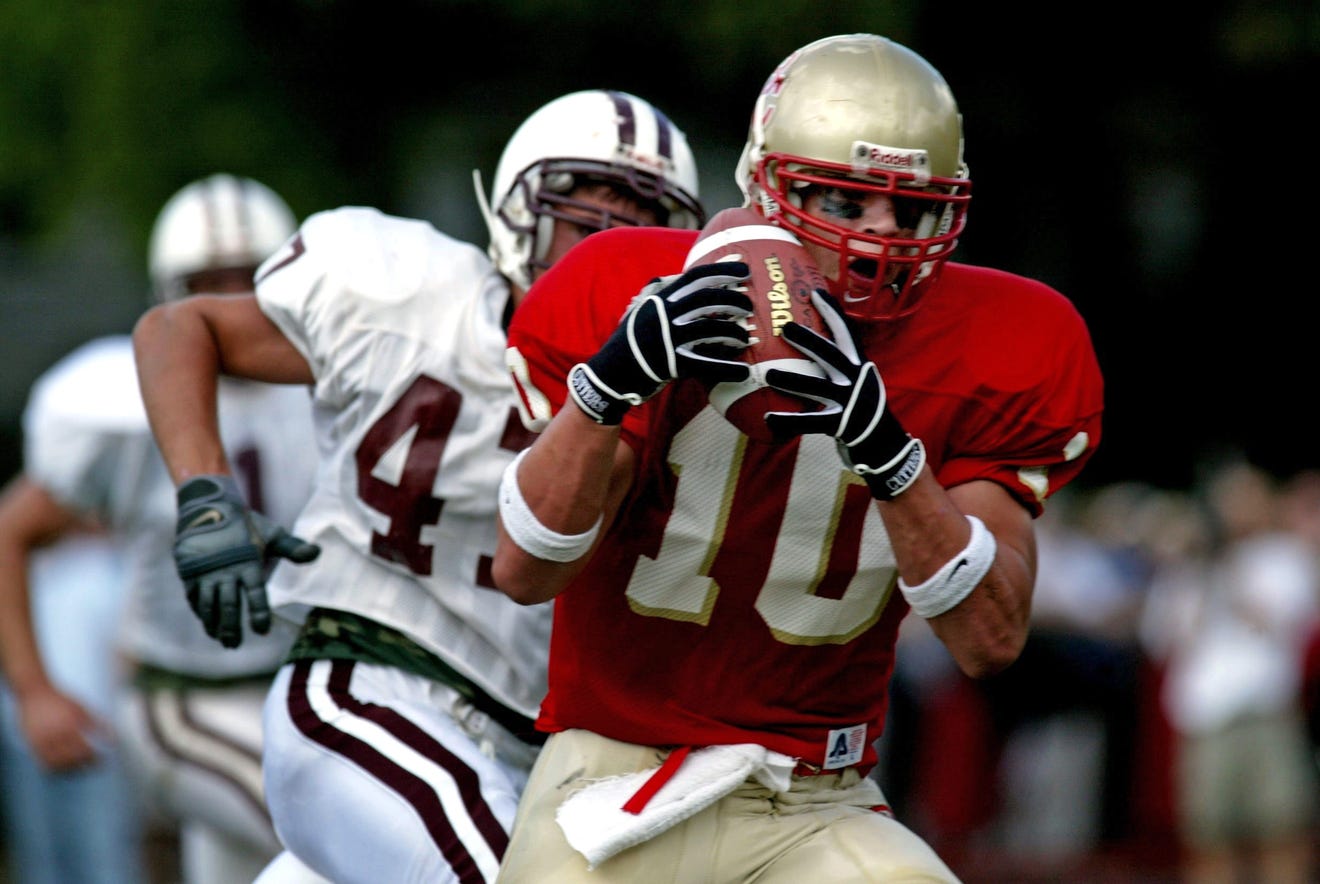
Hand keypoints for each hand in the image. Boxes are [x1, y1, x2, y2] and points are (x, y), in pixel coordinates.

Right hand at [18, 684, 104, 770]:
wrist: (34, 692)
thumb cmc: (61, 700)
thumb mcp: (82, 708)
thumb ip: (98, 723)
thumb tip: (113, 738)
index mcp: (69, 726)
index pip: (84, 750)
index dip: (94, 758)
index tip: (101, 760)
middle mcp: (54, 736)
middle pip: (70, 760)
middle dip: (83, 766)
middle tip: (91, 766)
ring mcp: (41, 741)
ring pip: (56, 765)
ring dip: (69, 770)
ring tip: (79, 768)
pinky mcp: (32, 745)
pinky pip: (43, 763)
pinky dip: (54, 768)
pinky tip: (63, 766)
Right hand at [173, 474, 318, 647]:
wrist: (208, 508)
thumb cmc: (245, 526)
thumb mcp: (270, 534)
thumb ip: (292, 548)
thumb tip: (317, 553)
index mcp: (248, 562)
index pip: (256, 593)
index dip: (259, 612)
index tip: (262, 631)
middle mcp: (226, 570)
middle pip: (229, 605)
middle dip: (233, 627)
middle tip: (236, 645)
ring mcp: (205, 573)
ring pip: (209, 605)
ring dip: (215, 625)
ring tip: (222, 639)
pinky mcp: (189, 573)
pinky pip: (194, 598)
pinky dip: (201, 613)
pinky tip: (208, 624)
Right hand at [569, 261, 752, 424]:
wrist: (609, 374)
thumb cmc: (631, 341)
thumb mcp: (642, 311)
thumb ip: (663, 294)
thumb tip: (684, 276)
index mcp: (660, 300)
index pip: (695, 276)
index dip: (722, 270)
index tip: (744, 270)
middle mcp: (665, 316)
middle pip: (707, 300)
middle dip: (733, 300)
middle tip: (749, 306)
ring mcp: (669, 340)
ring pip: (711, 329)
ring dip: (734, 332)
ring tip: (745, 337)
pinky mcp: (673, 366)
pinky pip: (707, 364)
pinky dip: (728, 368)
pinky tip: (744, 371)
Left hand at [763, 289, 924, 499]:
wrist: (885, 446)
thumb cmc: (862, 409)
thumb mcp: (858, 381)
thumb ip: (840, 365)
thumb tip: (812, 344)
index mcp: (860, 366)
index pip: (847, 333)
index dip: (832, 312)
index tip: (816, 292)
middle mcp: (857, 380)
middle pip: (831, 355)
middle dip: (809, 339)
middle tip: (784, 326)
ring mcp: (850, 403)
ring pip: (817, 387)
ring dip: (792, 380)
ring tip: (768, 374)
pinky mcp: (841, 425)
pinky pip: (810, 422)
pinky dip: (788, 421)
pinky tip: (769, 418)